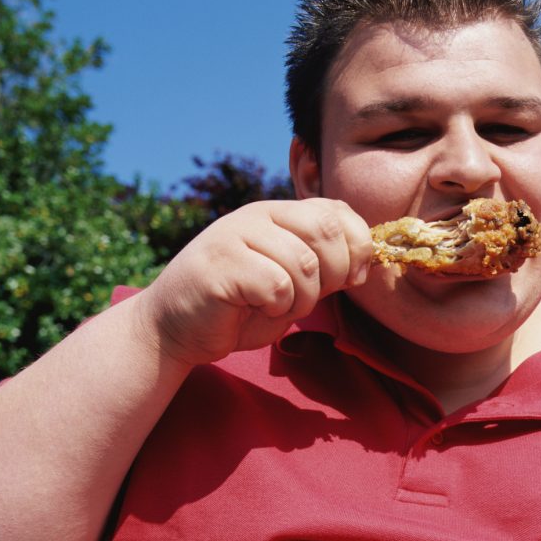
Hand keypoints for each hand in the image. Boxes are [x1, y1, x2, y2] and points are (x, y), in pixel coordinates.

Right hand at [135, 198, 371, 365]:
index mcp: (279, 214)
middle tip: (312, 298)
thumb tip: (366, 263)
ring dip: (302, 298)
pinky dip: (276, 307)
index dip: (358, 244)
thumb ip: (324, 265)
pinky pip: (276, 285)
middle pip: (326, 230)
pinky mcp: (220, 264)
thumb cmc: (240, 308)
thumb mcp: (292, 281)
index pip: (337, 211)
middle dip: (335, 273)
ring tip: (276, 306)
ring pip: (304, 263)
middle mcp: (258, 216)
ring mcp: (235, 235)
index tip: (354, 278)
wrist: (174, 329)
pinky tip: (253, 308)